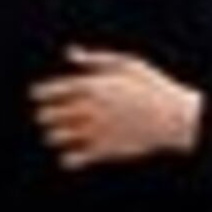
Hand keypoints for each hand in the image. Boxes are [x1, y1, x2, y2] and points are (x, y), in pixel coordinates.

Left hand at [29, 46, 202, 169]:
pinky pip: (75, 158)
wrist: (176, 118)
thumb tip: (70, 52)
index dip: (40, 93)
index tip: (35, 95)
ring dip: (53, 135)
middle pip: (50, 114)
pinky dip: (67, 158)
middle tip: (46, 116)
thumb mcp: (127, 64)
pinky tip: (68, 157)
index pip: (53, 90)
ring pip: (58, 136)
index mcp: (93, 86)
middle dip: (45, 115)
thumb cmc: (152, 86)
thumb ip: (95, 59)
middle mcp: (90, 109)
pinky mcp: (105, 150)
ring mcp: (96, 131)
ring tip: (56, 135)